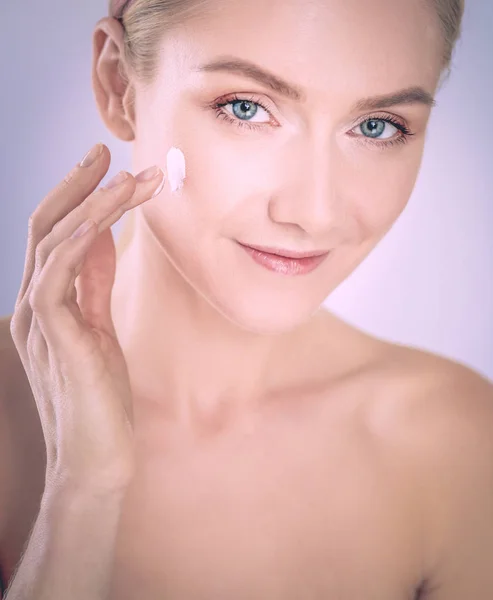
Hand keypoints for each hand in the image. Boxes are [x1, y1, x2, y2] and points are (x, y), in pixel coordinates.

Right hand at [9, 143, 164, 492]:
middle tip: (106, 150)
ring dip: (94, 203)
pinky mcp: (53, 336)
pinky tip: (109, 214)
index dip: (76, 197)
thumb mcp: (100, 328)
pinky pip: (59, 273)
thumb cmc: (101, 396)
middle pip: (46, 226)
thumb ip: (93, 285)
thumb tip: (100, 237)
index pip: (54, 235)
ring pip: (54, 241)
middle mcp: (33, 305)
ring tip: (133, 177)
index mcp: (46, 303)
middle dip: (77, 184)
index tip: (107, 168)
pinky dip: (82, 237)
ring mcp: (37, 319)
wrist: (97, 456)